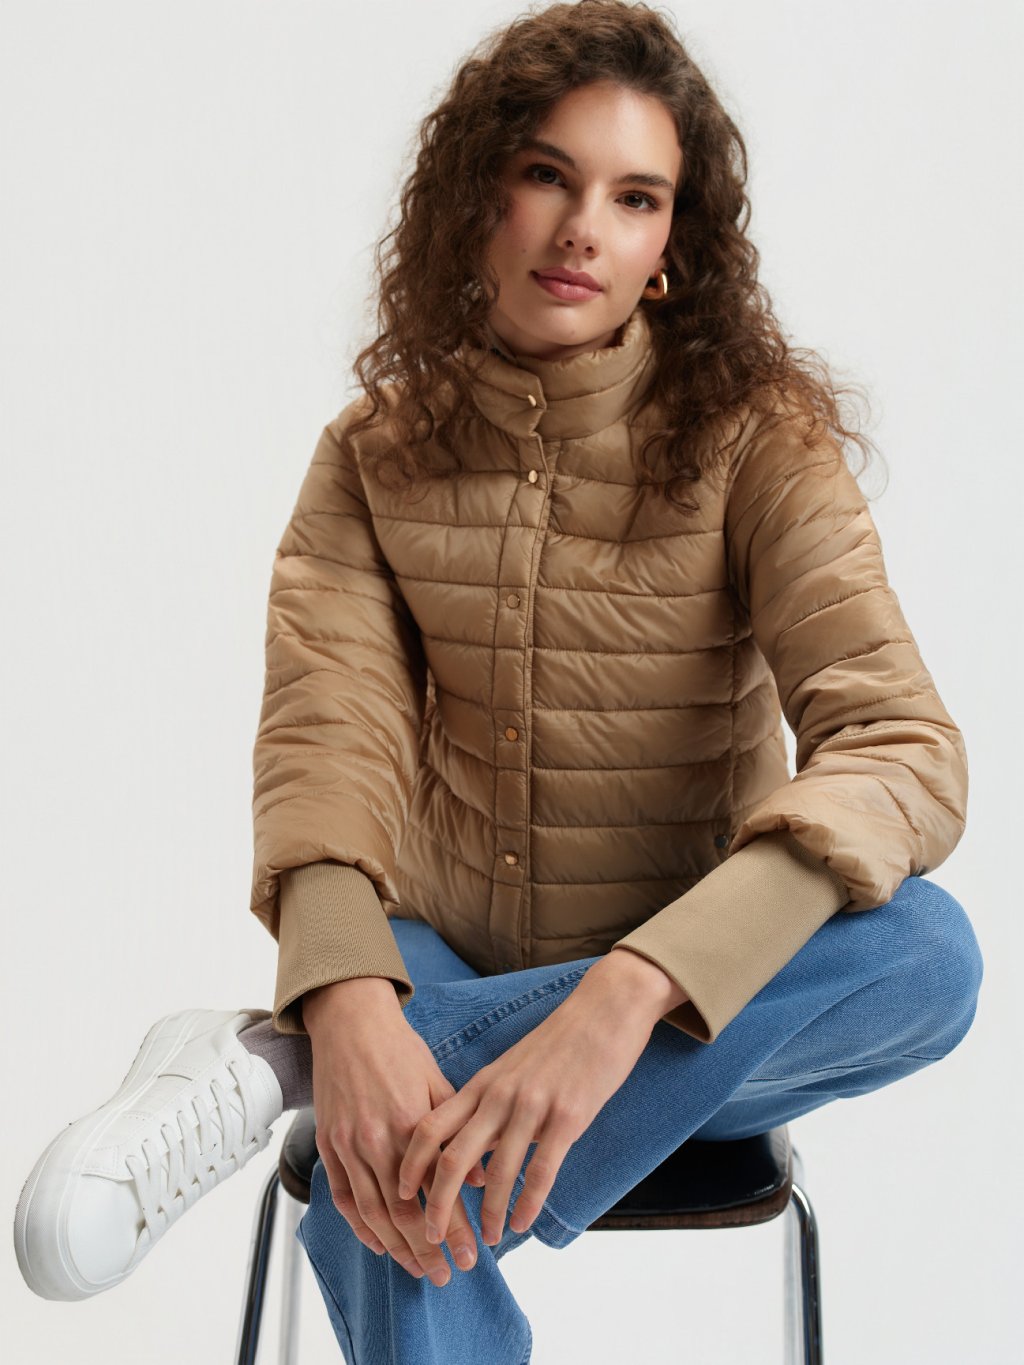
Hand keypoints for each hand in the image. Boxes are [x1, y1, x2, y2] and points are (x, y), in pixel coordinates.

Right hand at [303, 977, 488, 1284]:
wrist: (350, 1022)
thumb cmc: (398, 1048)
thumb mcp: (436, 1081)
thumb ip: (456, 1132)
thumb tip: (483, 1176)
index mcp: (409, 1123)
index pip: (436, 1191)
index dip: (454, 1228)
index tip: (472, 1255)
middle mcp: (377, 1140)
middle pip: (403, 1213)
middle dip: (426, 1249)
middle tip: (446, 1274)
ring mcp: (348, 1145)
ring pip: (372, 1212)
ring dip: (395, 1247)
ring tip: (417, 1269)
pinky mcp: (329, 1144)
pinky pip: (343, 1196)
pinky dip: (359, 1226)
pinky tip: (378, 1243)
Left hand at [396, 951, 677, 1249]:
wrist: (603, 1011)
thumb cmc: (558, 1043)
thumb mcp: (511, 1070)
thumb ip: (488, 1107)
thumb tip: (472, 1152)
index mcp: (482, 1084)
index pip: (430, 1128)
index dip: (410, 1164)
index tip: (400, 1196)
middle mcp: (499, 1096)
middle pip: (452, 1157)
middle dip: (437, 1204)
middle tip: (431, 1237)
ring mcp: (532, 1106)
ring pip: (497, 1172)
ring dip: (487, 1213)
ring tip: (486, 1239)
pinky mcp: (567, 1117)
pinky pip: (541, 1170)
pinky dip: (528, 1204)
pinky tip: (523, 1223)